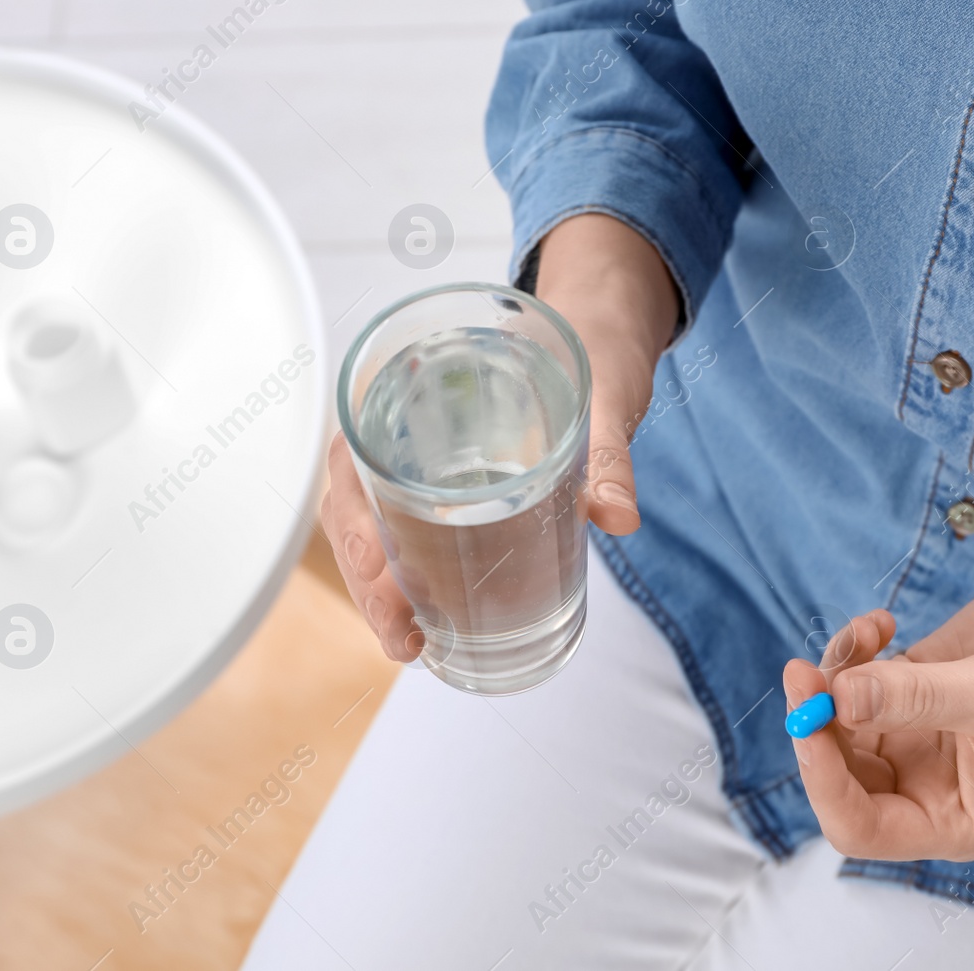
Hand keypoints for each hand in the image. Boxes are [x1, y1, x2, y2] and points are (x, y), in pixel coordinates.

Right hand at [321, 213, 678, 660]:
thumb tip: (617, 515)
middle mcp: (408, 424)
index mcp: (420, 384)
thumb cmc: (589, 344)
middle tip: (405, 639)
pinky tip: (429, 623)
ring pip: (374, 529)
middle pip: (356, 510)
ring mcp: (424, 459)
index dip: (357, 527)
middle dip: (369, 583)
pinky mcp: (452, 485)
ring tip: (412, 644)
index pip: (356, 460)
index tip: (382, 581)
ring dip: (383, 590)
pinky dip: (408, 578)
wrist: (603, 328)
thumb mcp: (605, 392)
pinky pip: (408, 532)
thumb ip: (609, 451)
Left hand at [784, 482, 973, 861]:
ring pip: (839, 717)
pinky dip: (854, 650)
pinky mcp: (914, 684)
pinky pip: (855, 678)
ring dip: (836, 675)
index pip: (860, 826)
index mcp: (954, 817)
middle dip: (818, 722)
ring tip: (867, 633)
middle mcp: (929, 783)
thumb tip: (838, 698)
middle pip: (838, 770)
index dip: (823, 781)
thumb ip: (913, 698)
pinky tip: (880, 623)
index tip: (811, 721)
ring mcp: (917, 732)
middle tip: (806, 670)